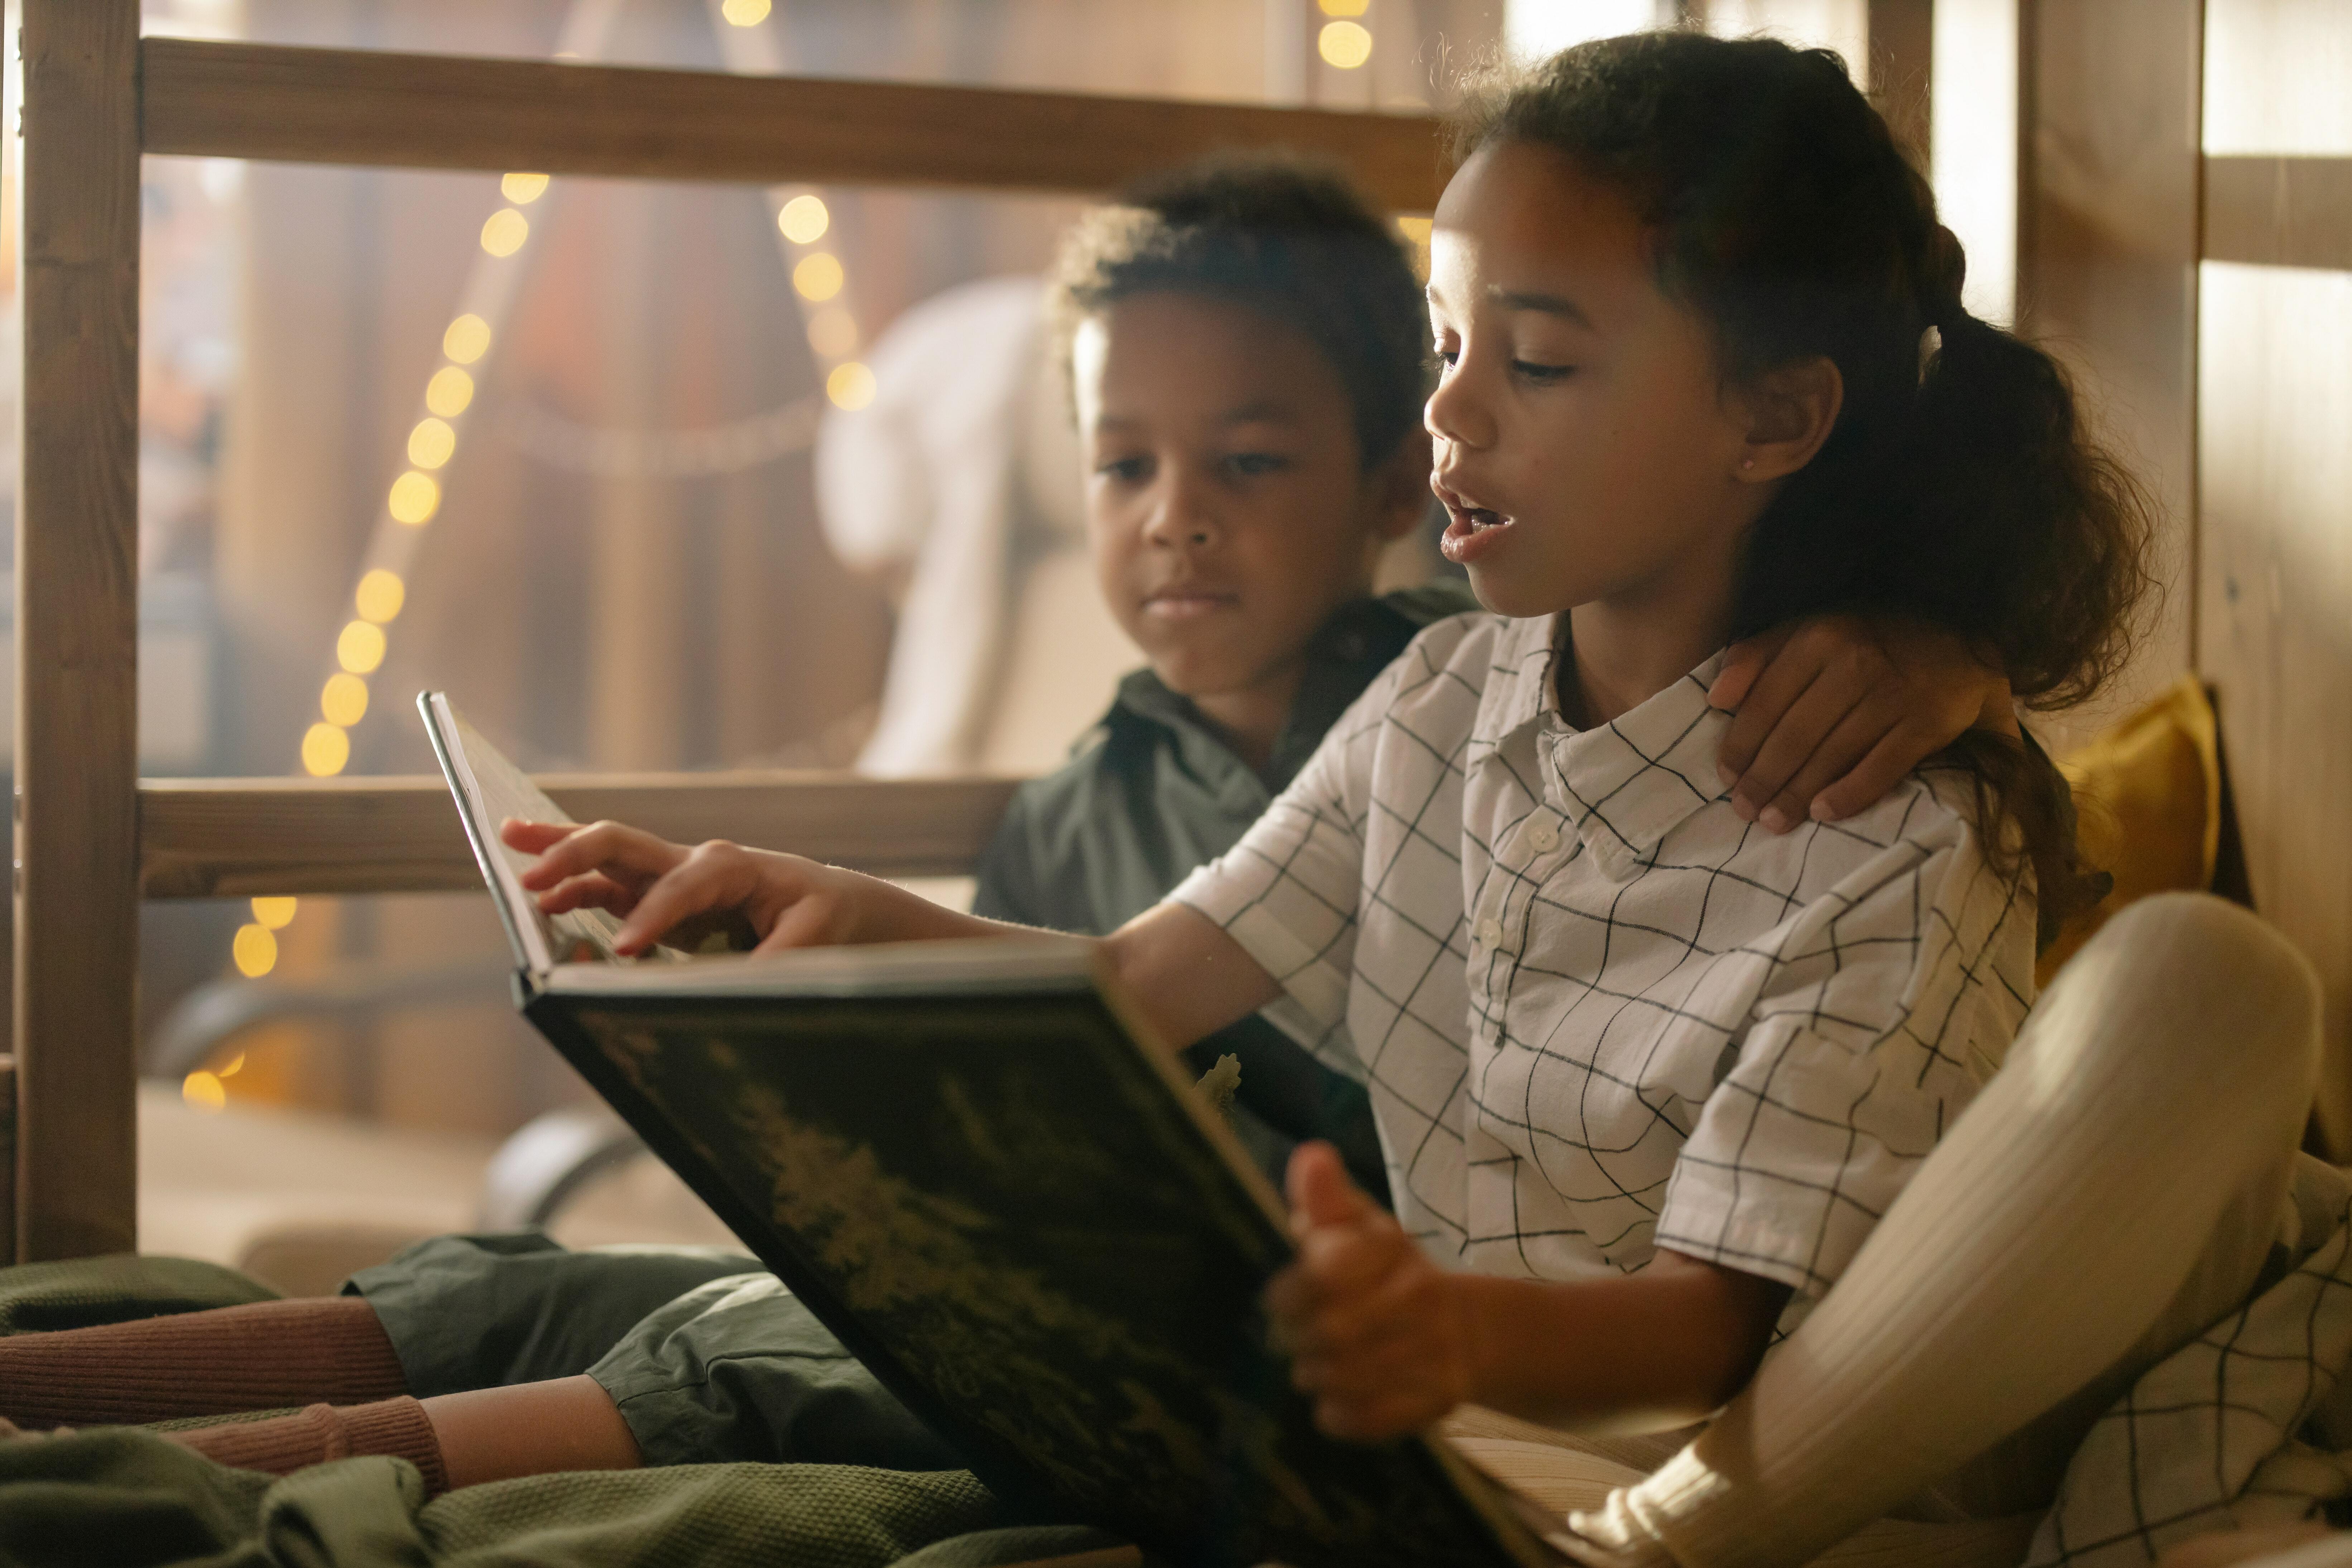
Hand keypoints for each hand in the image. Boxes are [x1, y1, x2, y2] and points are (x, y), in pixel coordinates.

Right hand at [499, 818, 942, 956]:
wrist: (831, 902)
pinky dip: (575, 887)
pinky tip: (543, 898)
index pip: (679, 888)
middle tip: (530, 870)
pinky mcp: (660, 894)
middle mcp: (692, 862)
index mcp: (728, 866)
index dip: (652, 918)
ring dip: (559, 854)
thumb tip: (737, 987)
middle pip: (623, 843)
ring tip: (508, 848)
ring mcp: (671, 874)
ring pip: (606, 855)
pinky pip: (610, 885)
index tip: (627, 952)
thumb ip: (774, 960)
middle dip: (574, 851)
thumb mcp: (812, 937)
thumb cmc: (822, 915)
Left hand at [1263, 1142, 1472, 1440]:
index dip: (1287, 1295)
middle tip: (1293, 1338)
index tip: (1280, 1301)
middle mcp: (1418, 1296)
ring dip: (1315, 1376)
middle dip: (1296, 1339)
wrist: (1462, 1329)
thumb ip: (1325, 1198)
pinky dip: (1340, 1414)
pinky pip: (1368, 1419)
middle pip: (1329, 1332)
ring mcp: (1433, 1351)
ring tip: (1315, 1365)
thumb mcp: (1356, 1226)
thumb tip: (1311, 1156)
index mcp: (1392, 1246)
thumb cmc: (1385, 1272)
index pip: (1324, 1274)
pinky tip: (1336, 1399)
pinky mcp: (1436, 1401)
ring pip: (1344, 1377)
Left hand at [1709, 614, 2015, 831]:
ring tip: (1773, 821)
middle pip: (1794, 735)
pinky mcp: (1927, 724)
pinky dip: (1849, 794)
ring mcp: (1894, 695)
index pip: (1765, 702)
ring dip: (1796, 795)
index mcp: (1819, 637)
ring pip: (1831, 756)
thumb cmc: (1869, 640)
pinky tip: (1823, 813)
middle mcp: (1855, 664)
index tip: (1725, 777)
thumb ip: (1758, 655)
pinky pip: (1880, 769)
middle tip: (1744, 809)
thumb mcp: (1810, 630)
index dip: (1741, 745)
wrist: (1958, 643)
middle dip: (1763, 779)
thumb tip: (1716, 697)